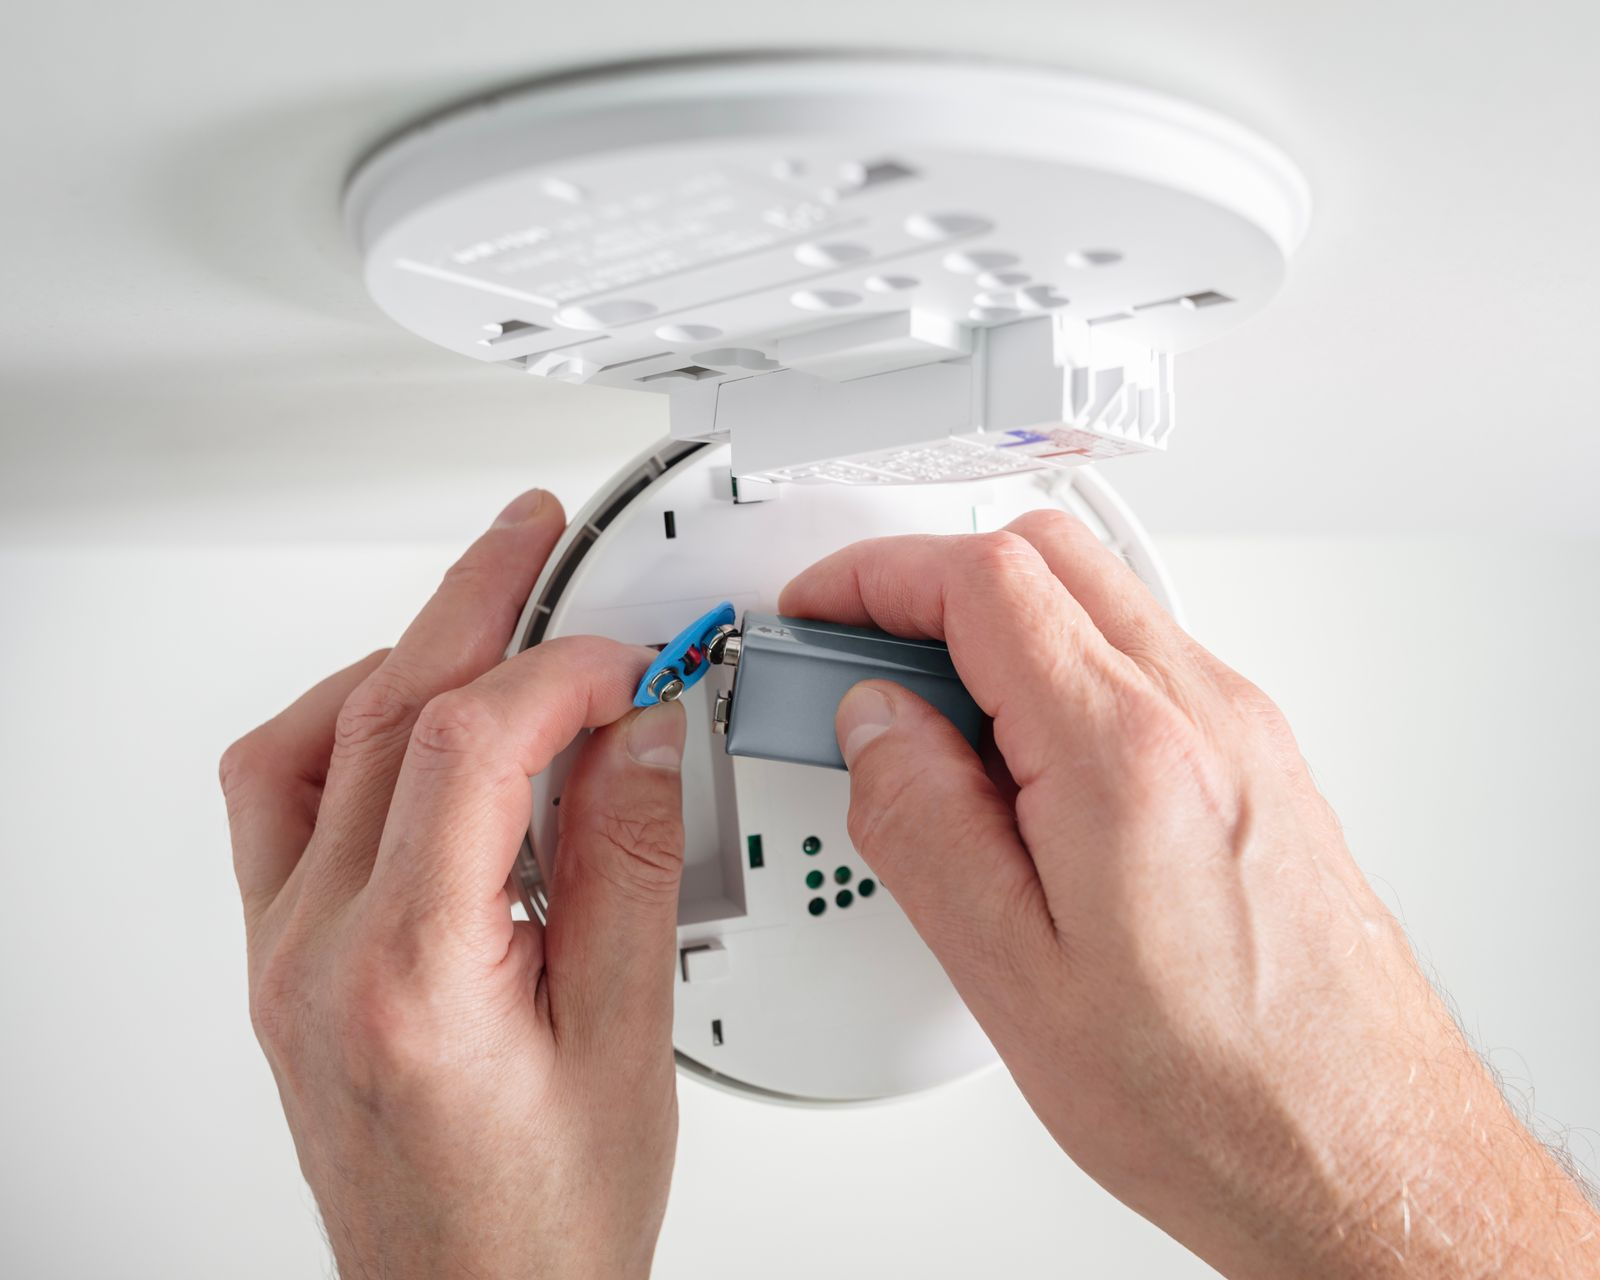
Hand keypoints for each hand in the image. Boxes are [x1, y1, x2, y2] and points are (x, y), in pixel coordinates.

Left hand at [220, 489, 688, 1279]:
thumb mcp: (629, 1036)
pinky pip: (280, 801)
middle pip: (381, 713)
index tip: (633, 660)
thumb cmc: (545, 1218)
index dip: (560, 669)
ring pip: (308, 744)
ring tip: (484, 618)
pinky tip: (410, 722)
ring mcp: (280, 955)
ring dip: (400, 659)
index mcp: (408, 973)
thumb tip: (644, 731)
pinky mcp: (281, 960)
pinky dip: (345, 729)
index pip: (466, 743)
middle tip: (537, 542)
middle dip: (473, 605)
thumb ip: (633, 863)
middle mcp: (314, 953)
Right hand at [782, 510, 1599, 1279]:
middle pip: (1046, 555)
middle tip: (859, 656)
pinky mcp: (1260, 765)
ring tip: (928, 731)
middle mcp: (1203, 715)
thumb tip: (875, 726)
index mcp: (1128, 756)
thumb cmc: (1218, 1096)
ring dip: (997, 627)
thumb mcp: (1015, 979)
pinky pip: (1141, 664)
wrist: (1363, 1156)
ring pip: (1098, 600)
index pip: (984, 581)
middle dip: (930, 580)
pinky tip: (1019, 772)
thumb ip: (923, 825)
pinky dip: (1059, 673)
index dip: (876, 576)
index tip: (821, 613)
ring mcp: (1243, 732)